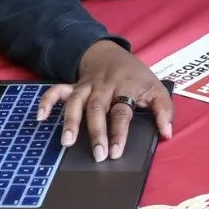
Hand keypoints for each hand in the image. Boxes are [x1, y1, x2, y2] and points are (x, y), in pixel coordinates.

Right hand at [35, 39, 174, 160]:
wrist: (112, 53)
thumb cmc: (136, 76)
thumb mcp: (157, 88)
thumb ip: (164, 111)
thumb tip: (167, 133)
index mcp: (126, 88)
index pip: (121, 112)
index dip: (118, 133)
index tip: (115, 152)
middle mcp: (104, 87)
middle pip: (97, 109)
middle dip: (96, 132)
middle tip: (96, 154)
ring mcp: (86, 86)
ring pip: (76, 102)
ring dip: (71, 121)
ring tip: (67, 142)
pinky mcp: (73, 85)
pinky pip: (57, 91)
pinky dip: (47, 102)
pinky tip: (41, 117)